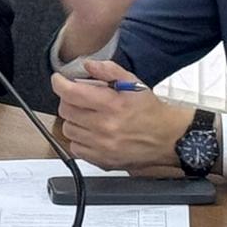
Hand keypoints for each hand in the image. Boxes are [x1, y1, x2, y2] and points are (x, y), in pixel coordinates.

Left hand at [51, 57, 194, 171]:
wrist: (167, 138)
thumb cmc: (150, 110)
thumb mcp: (133, 83)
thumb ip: (109, 70)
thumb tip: (87, 65)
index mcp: (112, 105)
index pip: (72, 93)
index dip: (59, 83)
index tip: (59, 80)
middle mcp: (105, 127)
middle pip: (66, 111)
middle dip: (68, 100)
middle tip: (77, 97)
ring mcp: (102, 147)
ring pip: (68, 130)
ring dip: (72, 119)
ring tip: (85, 115)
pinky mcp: (103, 161)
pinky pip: (75, 149)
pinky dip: (78, 138)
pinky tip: (89, 131)